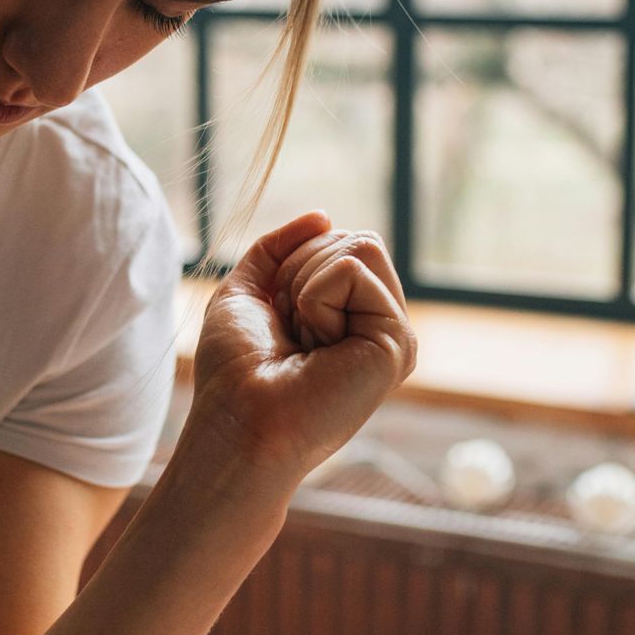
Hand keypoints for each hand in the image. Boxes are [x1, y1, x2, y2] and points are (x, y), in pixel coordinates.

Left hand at [186, 210, 416, 486]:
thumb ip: (278, 249)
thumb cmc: (234, 370)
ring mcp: (394, 334)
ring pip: (360, 245)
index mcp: (351, 315)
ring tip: (305, 341)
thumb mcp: (248, 292)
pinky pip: (353, 270)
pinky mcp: (399, 343)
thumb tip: (322, 215)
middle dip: (301, 271)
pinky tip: (318, 348)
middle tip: (291, 333)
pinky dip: (316, 298)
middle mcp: (378, 324)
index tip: (278, 321)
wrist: (237, 419)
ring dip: (308, 284)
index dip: (291, 267)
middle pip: (355, 238)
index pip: (340, 240)